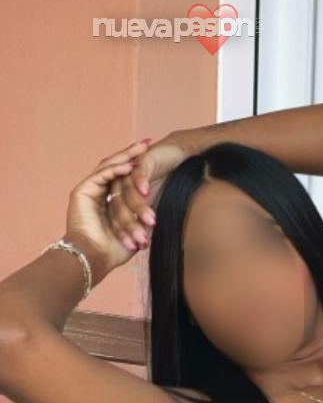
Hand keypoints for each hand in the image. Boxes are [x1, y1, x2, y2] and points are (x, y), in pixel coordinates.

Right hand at [64, 136, 187, 280]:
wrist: (93, 259)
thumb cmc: (114, 252)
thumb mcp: (136, 230)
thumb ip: (144, 219)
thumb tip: (161, 215)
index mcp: (108, 200)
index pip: (124, 178)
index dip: (138, 167)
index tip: (155, 157)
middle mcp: (97, 192)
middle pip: (116, 167)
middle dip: (132, 155)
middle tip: (148, 143)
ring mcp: (88, 190)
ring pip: (108, 167)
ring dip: (125, 156)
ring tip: (141, 148)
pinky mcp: (81, 191)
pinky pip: (101, 175)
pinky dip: (115, 169)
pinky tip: (129, 164)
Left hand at [104, 134, 188, 250]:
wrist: (177, 157)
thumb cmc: (166, 182)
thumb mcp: (155, 204)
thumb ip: (145, 219)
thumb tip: (144, 243)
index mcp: (120, 196)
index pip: (118, 217)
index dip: (126, 233)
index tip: (134, 249)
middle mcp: (121, 183)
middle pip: (120, 206)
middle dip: (131, 225)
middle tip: (142, 240)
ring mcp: (129, 171)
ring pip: (129, 192)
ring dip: (139, 208)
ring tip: (151, 221)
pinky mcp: (141, 160)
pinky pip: (138, 172)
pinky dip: (141, 182)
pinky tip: (146, 193)